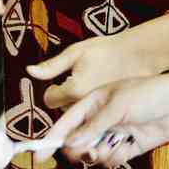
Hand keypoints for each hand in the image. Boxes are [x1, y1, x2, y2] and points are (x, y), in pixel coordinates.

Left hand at [28, 36, 143, 111]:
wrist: (137, 55)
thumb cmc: (106, 50)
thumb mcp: (75, 52)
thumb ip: (51, 66)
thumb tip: (30, 71)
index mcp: (74, 90)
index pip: (49, 99)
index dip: (53, 90)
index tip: (60, 82)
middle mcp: (85, 105)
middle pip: (63, 110)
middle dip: (66, 99)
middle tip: (78, 82)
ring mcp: (99, 112)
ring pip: (78, 115)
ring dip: (79, 106)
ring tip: (90, 88)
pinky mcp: (110, 115)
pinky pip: (93, 117)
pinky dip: (93, 111)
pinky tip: (101, 98)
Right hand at [48, 70, 168, 167]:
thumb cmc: (148, 94)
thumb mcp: (118, 105)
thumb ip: (94, 126)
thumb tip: (70, 144)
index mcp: (91, 103)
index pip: (66, 123)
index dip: (51, 139)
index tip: (39, 156)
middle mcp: (99, 121)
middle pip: (76, 144)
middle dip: (79, 152)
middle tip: (89, 152)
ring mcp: (113, 135)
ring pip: (93, 156)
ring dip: (98, 156)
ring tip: (111, 147)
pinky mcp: (127, 148)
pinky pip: (111, 161)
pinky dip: (115, 158)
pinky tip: (127, 146)